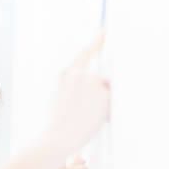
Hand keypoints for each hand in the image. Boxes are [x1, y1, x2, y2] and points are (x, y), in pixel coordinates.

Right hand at [47, 34, 109, 153]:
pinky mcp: (103, 91)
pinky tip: (93, 118)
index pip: (84, 54)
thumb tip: (93, 85)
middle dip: (100, 95)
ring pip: (106, 92)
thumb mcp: (58, 98)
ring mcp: (92, 81)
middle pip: (100, 80)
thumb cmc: (57, 123)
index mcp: (66, 74)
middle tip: (88, 112)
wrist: (58, 137)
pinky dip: (106, 112)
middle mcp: (80, 73)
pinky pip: (111, 103)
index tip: (105, 32)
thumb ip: (73, 86)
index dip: (96, 42)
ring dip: (102, 105)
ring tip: (87, 118)